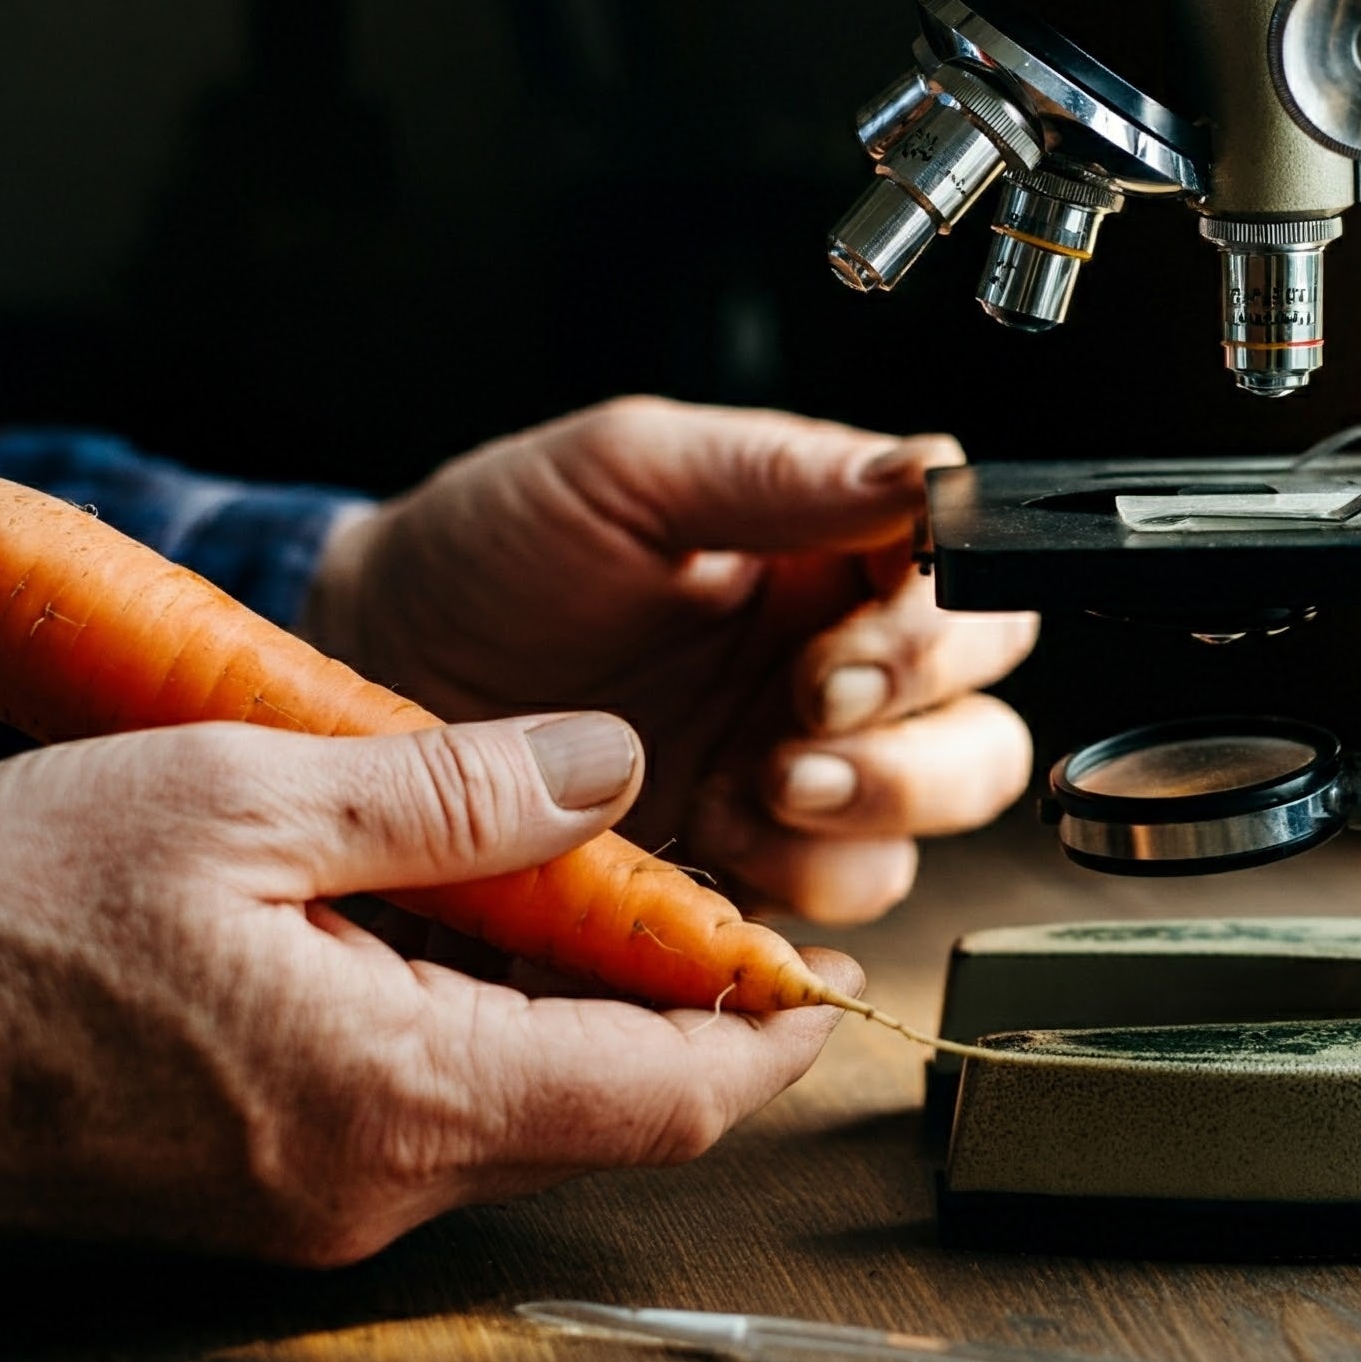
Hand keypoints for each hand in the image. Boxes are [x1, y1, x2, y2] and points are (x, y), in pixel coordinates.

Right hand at [0, 712, 853, 1260]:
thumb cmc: (16, 912)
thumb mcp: (246, 792)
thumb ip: (454, 789)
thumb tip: (614, 769)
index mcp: (396, 1094)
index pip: (664, 1097)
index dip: (761, 1020)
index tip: (815, 949)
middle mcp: (380, 1179)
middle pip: (609, 1104)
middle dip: (679, 995)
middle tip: (703, 870)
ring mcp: (327, 1191)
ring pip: (526, 1099)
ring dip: (581, 996)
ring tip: (587, 864)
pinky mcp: (281, 1172)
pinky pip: (440, 1099)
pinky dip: (491, 1013)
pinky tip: (469, 912)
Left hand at [306, 397, 1037, 923]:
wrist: (381, 670)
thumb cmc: (492, 547)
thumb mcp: (621, 472)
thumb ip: (773, 470)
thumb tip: (918, 471)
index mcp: (821, 547)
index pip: (960, 575)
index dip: (937, 619)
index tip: (854, 642)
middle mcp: (831, 656)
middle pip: (979, 705)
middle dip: (917, 727)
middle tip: (808, 714)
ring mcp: (796, 763)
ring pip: (935, 809)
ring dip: (875, 807)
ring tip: (762, 784)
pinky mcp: (749, 855)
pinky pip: (844, 891)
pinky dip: (805, 876)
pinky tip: (717, 835)